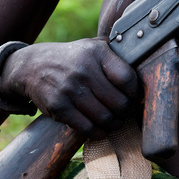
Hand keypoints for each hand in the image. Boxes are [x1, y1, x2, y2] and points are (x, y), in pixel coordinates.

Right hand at [0, 38, 138, 138]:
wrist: (32, 66)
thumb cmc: (72, 57)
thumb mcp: (93, 46)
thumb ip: (116, 54)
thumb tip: (146, 68)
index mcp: (97, 52)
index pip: (128, 78)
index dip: (136, 92)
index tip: (136, 97)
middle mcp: (84, 70)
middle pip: (119, 102)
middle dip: (127, 112)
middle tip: (127, 113)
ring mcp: (70, 89)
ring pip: (105, 118)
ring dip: (114, 124)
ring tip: (115, 121)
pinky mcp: (59, 107)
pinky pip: (87, 128)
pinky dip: (98, 132)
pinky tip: (100, 128)